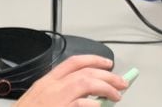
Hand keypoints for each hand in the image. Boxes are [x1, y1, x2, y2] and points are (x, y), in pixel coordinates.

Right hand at [14, 55, 128, 106]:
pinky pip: (80, 104)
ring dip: (106, 87)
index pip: (73, 62)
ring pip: (87, 83)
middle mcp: (51, 88)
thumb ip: (61, 94)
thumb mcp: (40, 101)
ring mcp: (55, 99)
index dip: (94, 60)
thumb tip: (89, 98)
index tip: (107, 64)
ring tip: (116, 95)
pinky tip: (99, 106)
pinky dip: (93, 104)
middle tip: (121, 82)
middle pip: (85, 72)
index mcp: (46, 82)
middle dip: (107, 75)